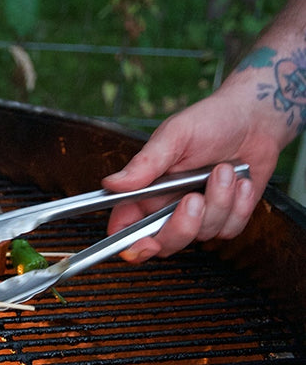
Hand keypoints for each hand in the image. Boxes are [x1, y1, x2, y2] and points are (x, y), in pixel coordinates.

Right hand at [101, 89, 280, 262]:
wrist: (253, 118)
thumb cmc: (209, 121)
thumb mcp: (174, 136)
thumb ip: (144, 164)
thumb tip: (111, 184)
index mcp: (146, 192)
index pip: (126, 229)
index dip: (131, 246)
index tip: (146, 243)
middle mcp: (168, 207)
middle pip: (164, 243)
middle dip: (183, 226)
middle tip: (194, 198)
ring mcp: (199, 215)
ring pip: (203, 234)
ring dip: (219, 201)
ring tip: (225, 171)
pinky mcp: (226, 217)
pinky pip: (230, 229)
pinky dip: (240, 205)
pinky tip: (240, 181)